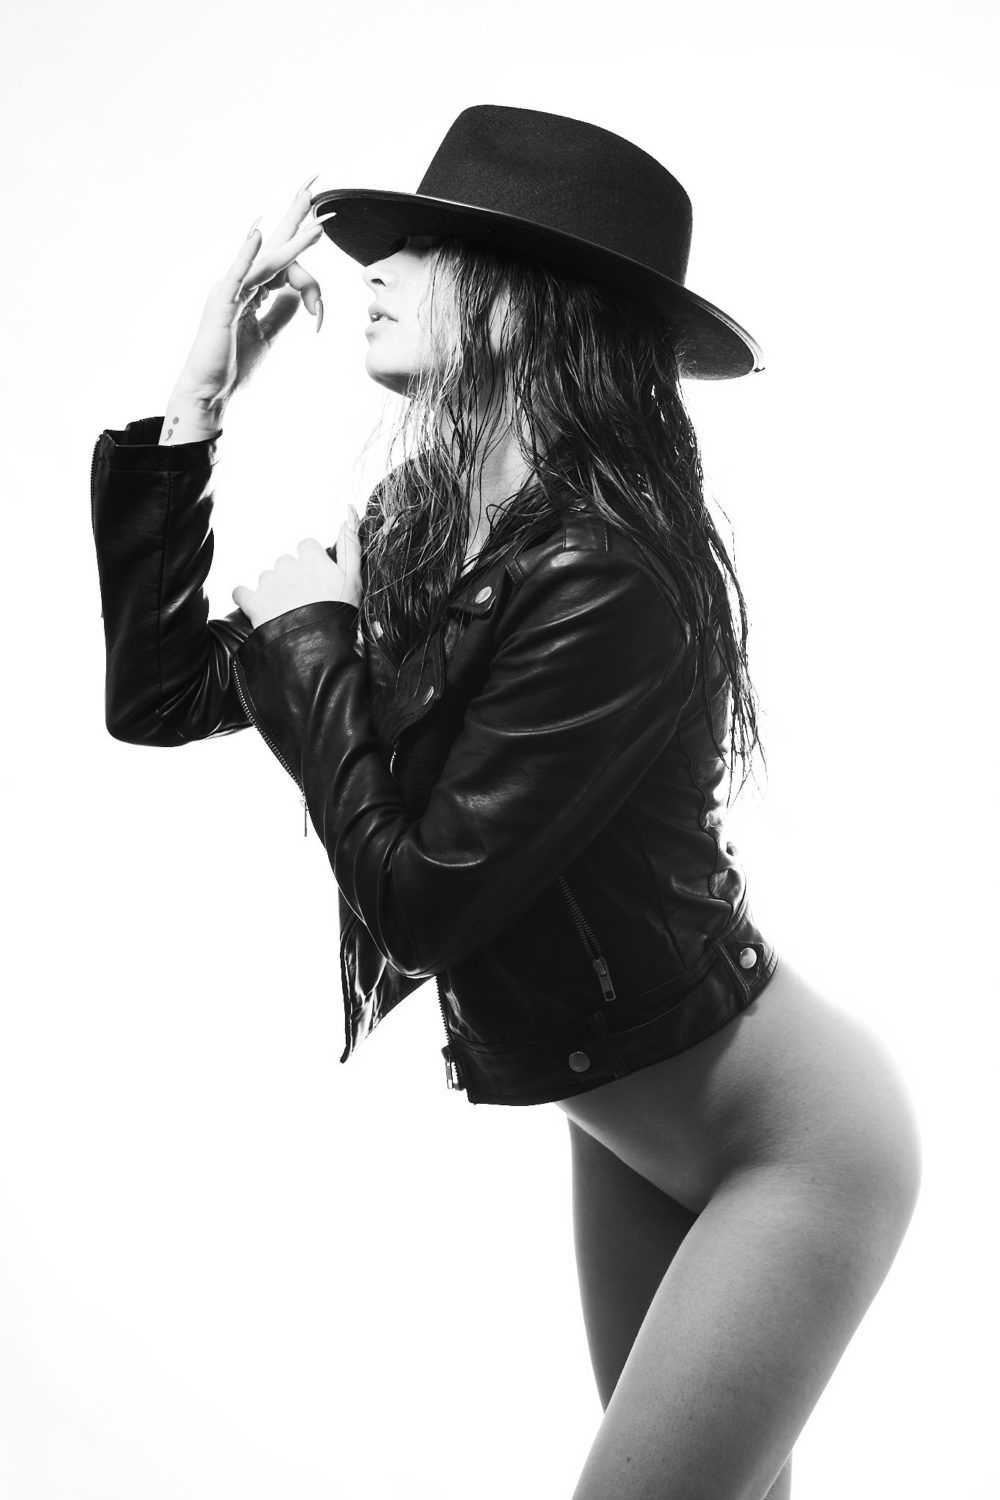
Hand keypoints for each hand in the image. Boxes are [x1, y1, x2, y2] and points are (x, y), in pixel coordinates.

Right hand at [171, 176, 336, 414]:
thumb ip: (281, 312)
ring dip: (294, 242)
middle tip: (314, 184)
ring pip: (267, 259)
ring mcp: (229, 290)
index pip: (283, 262)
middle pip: (273, 244)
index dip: (305, 260)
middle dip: (295, 216)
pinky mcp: (222, 303)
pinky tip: (258, 233)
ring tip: (318, 225)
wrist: (208, 392)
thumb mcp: (267, 335)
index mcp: (251, 290)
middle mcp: (239, 282)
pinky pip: (238, 274)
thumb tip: (299, 296)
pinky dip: (248, 253)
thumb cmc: (232, 366)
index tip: (320, 283)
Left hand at [232, 510, 361, 629]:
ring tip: (287, 611)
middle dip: (292, 578)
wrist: (320, 647)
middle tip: (304, 600)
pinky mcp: (253, 602)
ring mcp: (269, 583)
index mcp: (312, 558)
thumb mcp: (353, 579)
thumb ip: (350, 546)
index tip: (317, 580)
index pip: (306, 546)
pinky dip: (246, 599)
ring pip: (267, 578)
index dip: (311, 562)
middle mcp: (288, 565)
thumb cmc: (340, 614)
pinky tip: (258, 609)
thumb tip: (347, 516)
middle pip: (286, 563)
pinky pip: (241, 593)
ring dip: (274, 590)